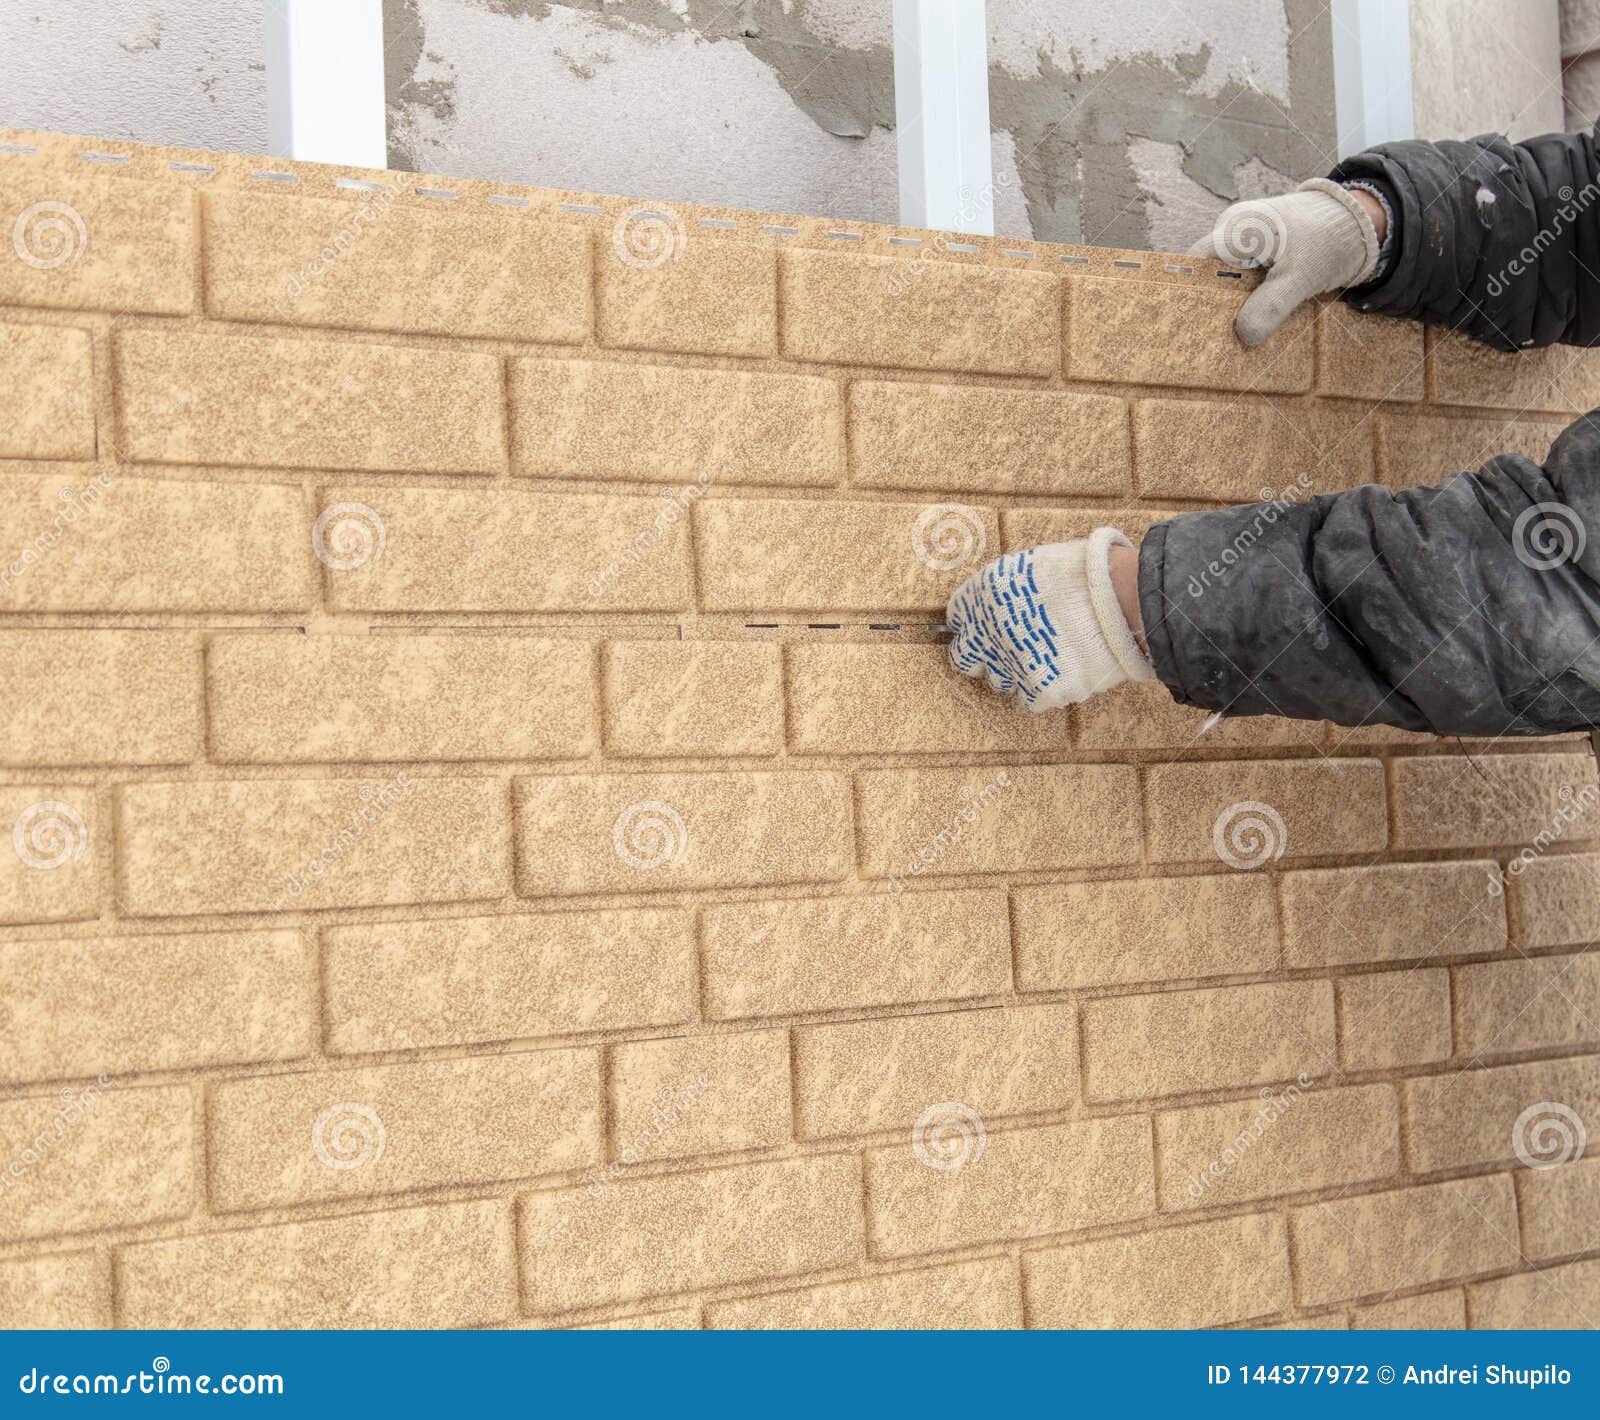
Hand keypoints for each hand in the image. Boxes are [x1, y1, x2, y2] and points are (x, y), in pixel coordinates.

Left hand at [944, 530, 1152, 711]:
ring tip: (1046, 656)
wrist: (1123, 598)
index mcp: (984, 594)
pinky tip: (1063, 670)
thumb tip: (1003, 606)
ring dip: (1016, 671)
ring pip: (999, 680)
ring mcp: (1012, 665)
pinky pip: (1030, 698)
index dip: (974, 622)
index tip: (987, 625)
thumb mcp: (1033, 565)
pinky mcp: (1040, 689)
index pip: (957, 617)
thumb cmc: (1085, 572)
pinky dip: (1045, 688)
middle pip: (965, 657)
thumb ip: (1008, 591)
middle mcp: (988, 633)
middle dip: (983, 654)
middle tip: (1007, 648)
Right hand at [1190, 179, 1383, 346]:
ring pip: (1225, 279)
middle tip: (1212, 339)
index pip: (1194, 264)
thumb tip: (1244, 336)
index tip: (1190, 326)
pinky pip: (1243, 279)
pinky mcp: (1260, 253)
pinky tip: (1252, 321)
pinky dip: (1246, 300)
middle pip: (1206, 274)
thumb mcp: (1301, 276)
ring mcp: (1246, 242)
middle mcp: (1234, 231)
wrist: (1361, 222)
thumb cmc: (1328, 239)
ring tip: (1231, 335)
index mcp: (1236, 228)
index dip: (1187, 294)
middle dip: (1209, 306)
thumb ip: (1271, 306)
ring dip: (1230, 306)